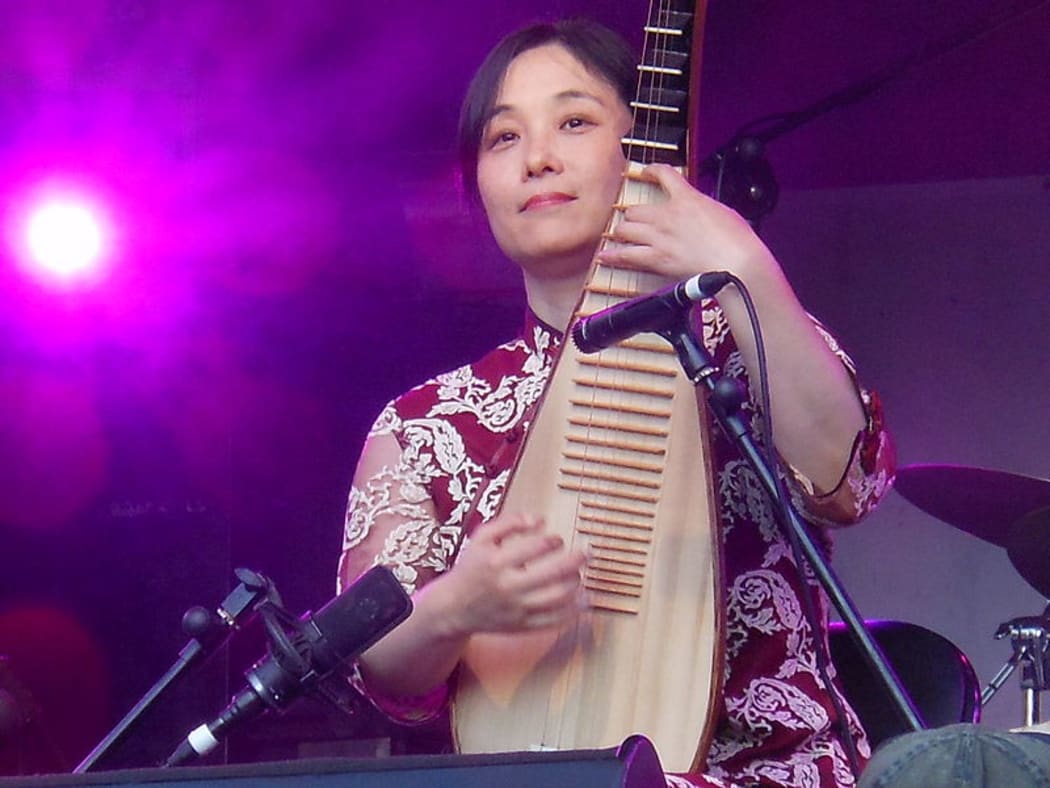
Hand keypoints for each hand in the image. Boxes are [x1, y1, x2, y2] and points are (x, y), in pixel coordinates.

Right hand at [429, 513, 587, 635]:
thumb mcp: (481, 538)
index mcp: (497, 562)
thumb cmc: (472, 568)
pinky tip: (581, 599)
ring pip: (558, 598)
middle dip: (576, 560)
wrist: (454, 607)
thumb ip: (508, 522)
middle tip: (587, 552)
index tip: (557, 540)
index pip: (536, 547)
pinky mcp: (522, 626)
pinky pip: (554, 621)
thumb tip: (539, 519)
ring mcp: (516, 609)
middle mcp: (508, 587)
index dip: (553, 540)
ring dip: (576, 583)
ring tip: (579, 574)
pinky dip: (573, 610)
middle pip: (553, 573)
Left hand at [598, 163, 774, 281]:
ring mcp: (660, 237)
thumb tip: (698, 212)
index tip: (645, 170)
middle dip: (633, 215)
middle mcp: (668, 215)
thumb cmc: (737, 241)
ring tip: (620, 236)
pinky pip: (626, 255)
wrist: (736, 263)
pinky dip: (613, 256)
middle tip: (633, 221)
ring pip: (626, 229)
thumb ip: (703, 209)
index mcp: (688, 199)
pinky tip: (604, 256)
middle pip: (635, 209)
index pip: (665, 175)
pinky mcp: (657, 259)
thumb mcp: (722, 212)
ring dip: (623, 233)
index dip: (652, 170)